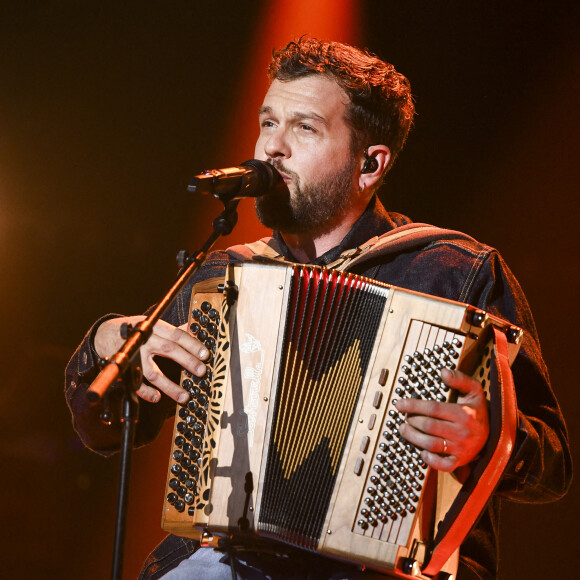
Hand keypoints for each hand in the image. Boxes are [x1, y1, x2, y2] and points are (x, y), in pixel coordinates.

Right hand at [94, 316, 208, 404]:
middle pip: (169, 350)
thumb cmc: (134, 330)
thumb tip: (192, 329)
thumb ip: (171, 330)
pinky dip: (146, 393)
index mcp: (154, 328)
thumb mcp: (152, 324)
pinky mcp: (125, 370)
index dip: (192, 344)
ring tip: (185, 396)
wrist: (104, 334)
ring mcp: (134, 357)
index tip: (205, 354)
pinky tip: (157, 398)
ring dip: (170, 386)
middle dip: (187, 361)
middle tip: (201, 371)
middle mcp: (144, 341)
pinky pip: (135, 384)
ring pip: (153, 373)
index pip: (177, 335)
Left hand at [395, 368, 488, 470]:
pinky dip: (430, 460)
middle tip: (403, 417)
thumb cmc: (476, 410)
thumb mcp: (473, 390)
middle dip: (412, 421)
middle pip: (429, 426)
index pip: (434, 409)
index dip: (414, 406)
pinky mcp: (459, 461)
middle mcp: (462, 432)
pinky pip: (443, 465)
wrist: (493, 435)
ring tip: (404, 429)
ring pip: (431, 445)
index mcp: (464, 413)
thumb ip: (459, 379)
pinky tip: (421, 451)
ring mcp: (460, 448)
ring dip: (413, 437)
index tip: (400, 404)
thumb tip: (443, 371)